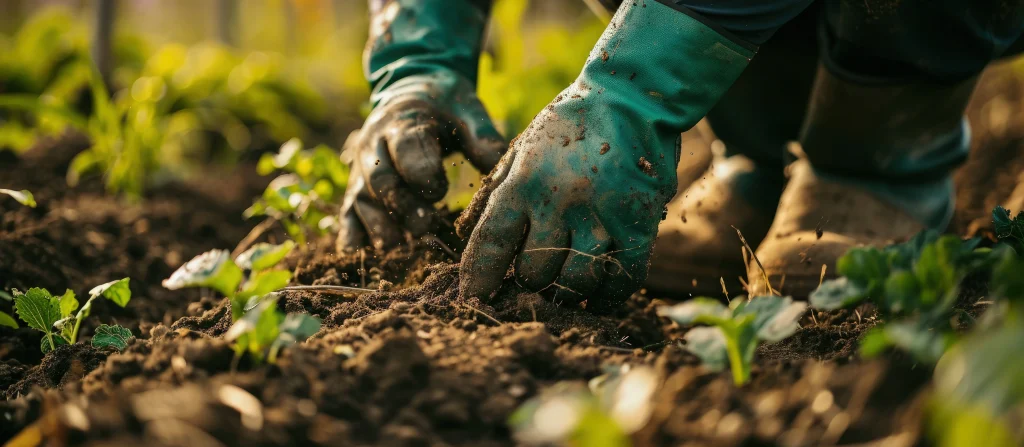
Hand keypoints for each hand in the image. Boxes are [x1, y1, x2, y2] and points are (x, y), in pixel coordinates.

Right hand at [337, 71, 504, 249]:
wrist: (412, 91)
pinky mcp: (357, 184)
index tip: (440, 191)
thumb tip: (502, 173)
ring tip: (394, 248)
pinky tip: (356, 252)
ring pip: (362, 197)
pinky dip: (351, 231)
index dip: (420, 170)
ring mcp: (362, 166)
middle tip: (424, 228)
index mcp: (404, 120)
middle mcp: (375, 143)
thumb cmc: (446, 106)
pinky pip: (347, 209)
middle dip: (401, 205)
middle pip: (381, 178)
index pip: (406, 146)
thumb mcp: (468, 112)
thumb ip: (483, 139)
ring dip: (376, 224)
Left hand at [457, 85, 679, 308]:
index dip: (479, 279)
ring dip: (567, 292)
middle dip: (530, 282)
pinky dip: (608, 295)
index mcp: (524, 181)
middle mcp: (560, 198)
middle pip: (535, 272)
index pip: (491, 243)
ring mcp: (602, 211)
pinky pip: (621, 278)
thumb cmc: (569, 127)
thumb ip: (494, 194)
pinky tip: (599, 293)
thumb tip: (461, 235)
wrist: (631, 96)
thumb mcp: (521, 151)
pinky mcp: (638, 220)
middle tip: (535, 277)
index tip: (473, 299)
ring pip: (576, 281)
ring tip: (564, 286)